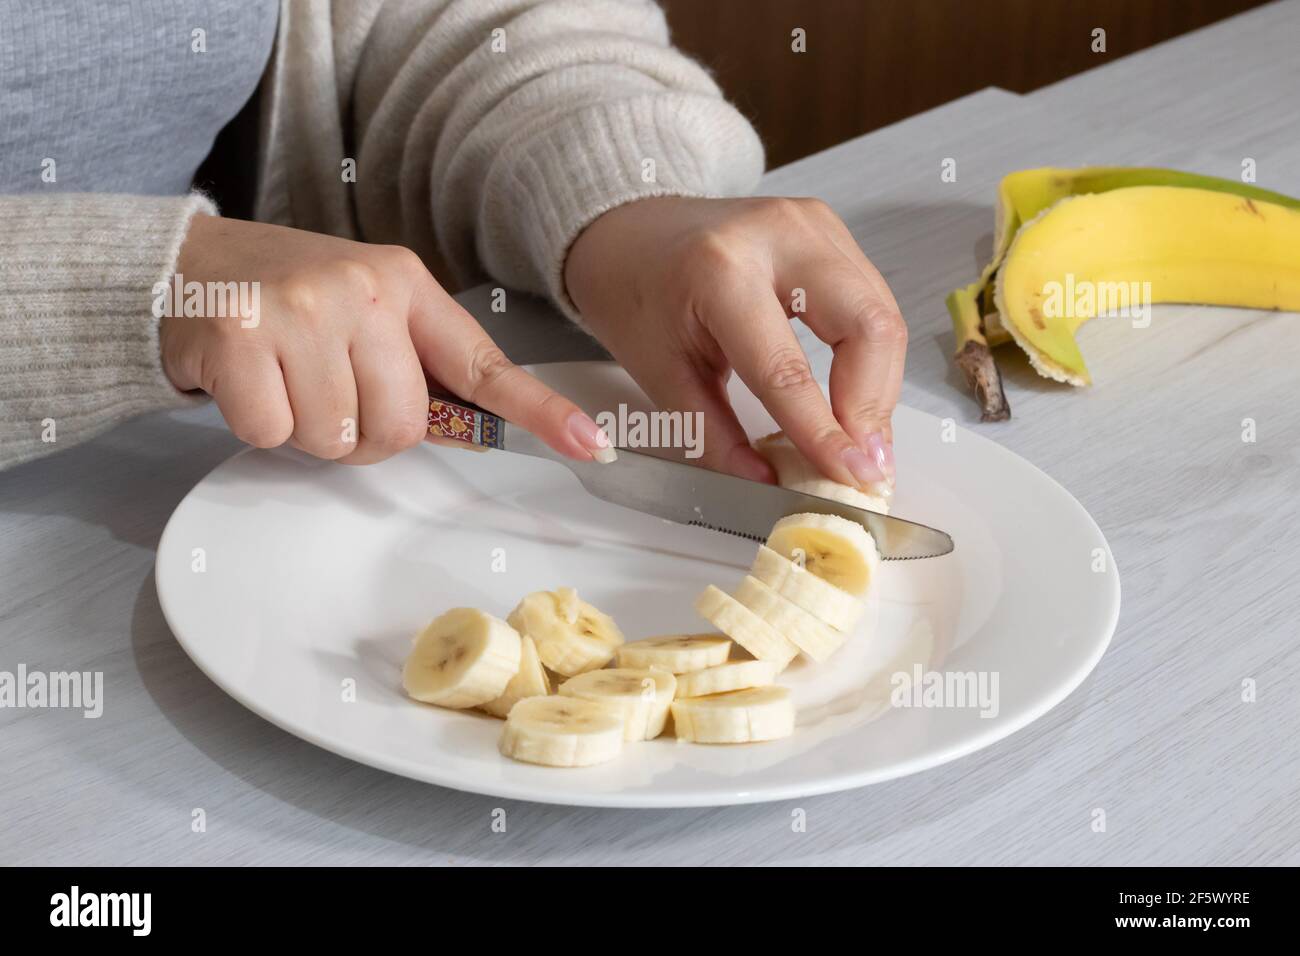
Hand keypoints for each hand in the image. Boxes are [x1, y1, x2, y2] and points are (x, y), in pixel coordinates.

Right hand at [161, 215, 612, 464]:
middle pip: (402, 427)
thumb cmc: (292, 298)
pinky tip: (249, 378)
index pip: (483, 364)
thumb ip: (422, 366)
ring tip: (286, 376)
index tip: (591, 444)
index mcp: (405, 284)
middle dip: (366, 431)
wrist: (188, 268)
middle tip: (328, 387)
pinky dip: (259, 424)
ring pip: (338, 439)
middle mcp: (361, 290)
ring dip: (311, 429)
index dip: (541, 412)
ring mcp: (299, 310)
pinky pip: (275, 435)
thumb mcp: (369, 310)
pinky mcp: (239, 337)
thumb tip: (480, 429)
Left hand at [564, 196, 904, 488]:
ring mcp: (812, 225)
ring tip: (863, 441)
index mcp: (720, 271)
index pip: (788, 368)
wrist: (629, 230)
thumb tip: (766, 484)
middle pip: (867, 326)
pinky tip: (856, 398)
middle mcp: (778, 235)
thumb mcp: (659, 373)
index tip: (851, 478)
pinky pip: (874, 300)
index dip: (824, 431)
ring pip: (884, 313)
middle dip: (873, 406)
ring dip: (880, 387)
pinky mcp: (830, 231)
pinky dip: (873, 358)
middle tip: (868, 465)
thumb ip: (714, 435)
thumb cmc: (635, 294)